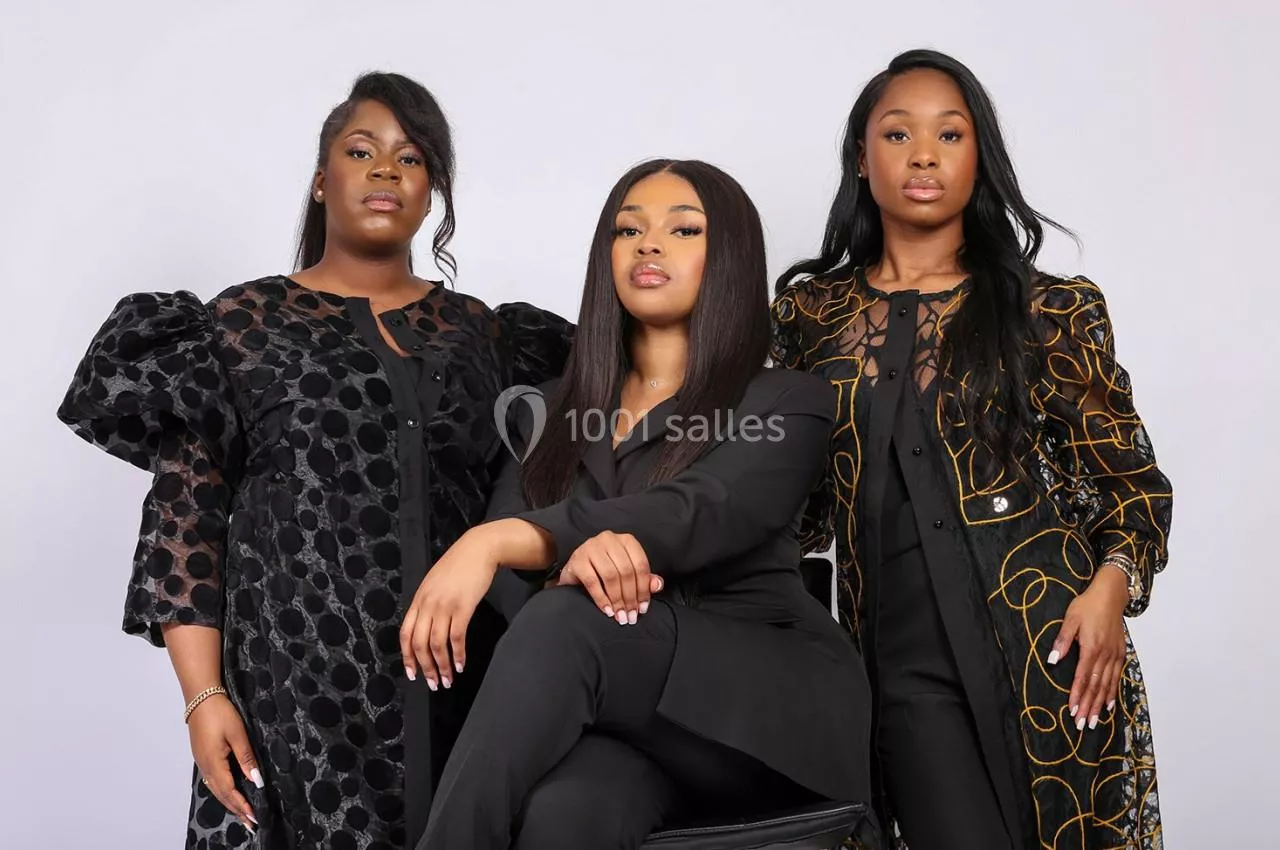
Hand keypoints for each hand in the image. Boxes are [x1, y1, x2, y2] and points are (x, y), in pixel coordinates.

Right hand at [188, 694, 262, 833]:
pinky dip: (223, 791)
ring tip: (242, 813)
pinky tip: (229, 794)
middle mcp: (205, 766)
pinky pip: (213, 781)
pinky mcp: (202, 757)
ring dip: (229, 802)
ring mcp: (202, 762)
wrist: (201, 698)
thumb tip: (255, 780)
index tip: (254, 816)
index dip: (242, 805)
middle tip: (250, 823)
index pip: (229, 791)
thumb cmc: (220, 713)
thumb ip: (246, 758)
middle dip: (236, 809)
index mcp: (213, 762)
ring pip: (216, 789)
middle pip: (221, 794)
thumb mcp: (237, 734)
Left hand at [400, 530, 498, 689]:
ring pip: (437, 644)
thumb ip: (427, 603)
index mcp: (419, 599)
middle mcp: (428, 604)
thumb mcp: (434, 583)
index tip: (412, 674)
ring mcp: (445, 605)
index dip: (407, 657)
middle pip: (420, 644)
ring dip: (442, 666)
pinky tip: (461, 664)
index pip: (406, 634)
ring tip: (448, 680)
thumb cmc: (459, 566)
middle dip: (425, 668)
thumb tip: (425, 627)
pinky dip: (458, 654)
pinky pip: (457, 637)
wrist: (478, 549)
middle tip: (433, 684)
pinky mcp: (463, 606)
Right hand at [556, 531, 663, 624]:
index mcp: (626, 540)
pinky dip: (601, 599)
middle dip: (630, 597)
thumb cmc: (603, 570)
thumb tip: (657, 585)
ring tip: (620, 614)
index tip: (643, 607)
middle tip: (631, 615)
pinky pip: (592, 582)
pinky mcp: (577, 559)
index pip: (641, 564)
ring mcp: (591, 547)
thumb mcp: (626, 572)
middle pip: (626, 571)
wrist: (574, 570)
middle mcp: (609, 539)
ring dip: (617, 599)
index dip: (644, 589)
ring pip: (611, 576)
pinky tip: (607, 610)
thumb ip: (643, 578)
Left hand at [1047, 566, 1128, 730]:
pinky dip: (1112, 693)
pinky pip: (1117, 678)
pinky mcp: (1120, 654)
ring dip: (1099, 704)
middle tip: (1082, 725)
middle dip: (1088, 706)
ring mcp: (1115, 655)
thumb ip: (1063, 641)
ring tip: (1093, 721)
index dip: (1078, 695)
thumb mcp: (1070, 619)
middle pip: (1096, 686)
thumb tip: (1053, 660)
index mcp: (1091, 648)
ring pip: (1107, 685)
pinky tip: (1108, 705)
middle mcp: (1105, 655)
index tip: (1072, 711)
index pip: (1082, 677)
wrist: (1111, 595)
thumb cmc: (1087, 606)